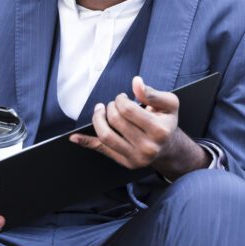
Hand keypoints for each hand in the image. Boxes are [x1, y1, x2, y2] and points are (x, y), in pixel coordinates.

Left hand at [69, 76, 209, 179]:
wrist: (169, 148)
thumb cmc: (166, 122)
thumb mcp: (169, 104)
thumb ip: (152, 93)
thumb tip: (136, 82)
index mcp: (159, 130)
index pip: (127, 110)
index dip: (119, 99)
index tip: (121, 97)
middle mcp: (148, 147)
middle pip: (115, 121)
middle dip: (109, 107)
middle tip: (112, 104)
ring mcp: (136, 157)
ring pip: (106, 136)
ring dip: (97, 119)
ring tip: (100, 111)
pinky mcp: (125, 162)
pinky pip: (101, 150)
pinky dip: (86, 142)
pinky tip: (75, 137)